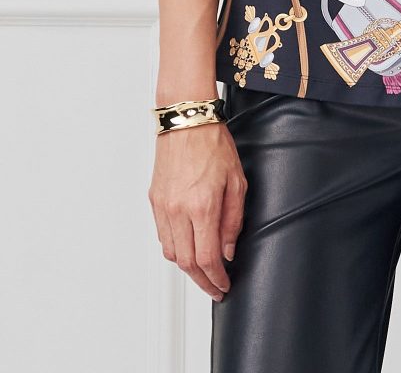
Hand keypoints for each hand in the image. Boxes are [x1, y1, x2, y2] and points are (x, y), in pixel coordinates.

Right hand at [148, 122, 246, 300]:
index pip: (206, 258)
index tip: (224, 286)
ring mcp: (163, 207)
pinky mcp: (154, 201)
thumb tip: (228, 251)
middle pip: (186, 263)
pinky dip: (175, 248)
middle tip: (214, 287)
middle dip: (202, 281)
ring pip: (171, 252)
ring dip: (187, 267)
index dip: (216, 279)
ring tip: (204, 269)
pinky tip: (188, 246)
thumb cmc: (213, 144)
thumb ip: (233, 220)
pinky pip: (163, 236)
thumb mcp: (237, 182)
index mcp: (201, 206)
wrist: (187, 121)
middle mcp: (178, 211)